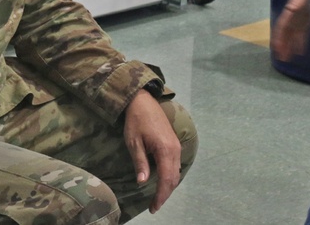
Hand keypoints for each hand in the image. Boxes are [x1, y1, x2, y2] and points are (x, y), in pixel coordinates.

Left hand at [124, 89, 182, 214]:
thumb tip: (143, 183)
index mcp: (165, 150)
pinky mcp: (174, 144)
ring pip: (176, 173)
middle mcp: (175, 150)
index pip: (166, 179)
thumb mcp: (133, 142)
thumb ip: (140, 162)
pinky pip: (175, 165)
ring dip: (168, 186)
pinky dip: (170, 177)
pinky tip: (161, 181)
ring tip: (157, 197)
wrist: (142, 100)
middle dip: (165, 194)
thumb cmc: (135, 120)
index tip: (153, 208)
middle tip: (154, 206)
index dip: (160, 195)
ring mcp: (176, 146)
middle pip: (173, 179)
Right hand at [272, 0, 309, 61]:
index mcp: (289, 12)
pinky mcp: (305, 23)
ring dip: (289, 47)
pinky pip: (300, 35)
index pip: (281, 26)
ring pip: (291, 36)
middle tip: (281, 58)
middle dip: (282, 46)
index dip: (278, 37)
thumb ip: (297, 4)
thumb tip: (291, 9)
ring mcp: (298, 21)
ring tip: (287, 58)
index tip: (276, 47)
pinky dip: (299, 44)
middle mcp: (291, 18)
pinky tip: (299, 52)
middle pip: (284, 34)